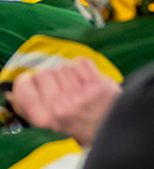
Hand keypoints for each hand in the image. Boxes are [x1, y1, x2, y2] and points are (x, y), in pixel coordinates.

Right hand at [7, 58, 121, 146]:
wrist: (105, 123)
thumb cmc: (74, 118)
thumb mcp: (48, 119)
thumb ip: (30, 105)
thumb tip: (13, 90)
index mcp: (42, 117)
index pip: (23, 84)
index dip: (30, 80)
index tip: (37, 82)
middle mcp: (58, 107)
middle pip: (45, 72)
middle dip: (53, 76)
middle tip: (63, 89)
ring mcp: (78, 96)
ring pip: (64, 67)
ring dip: (70, 73)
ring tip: (77, 87)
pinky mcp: (96, 86)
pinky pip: (82, 63)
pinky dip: (85, 68)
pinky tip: (88, 80)